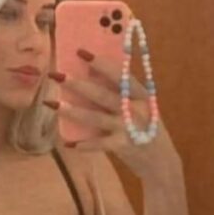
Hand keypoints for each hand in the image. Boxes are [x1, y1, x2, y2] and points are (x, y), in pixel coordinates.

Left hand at [44, 53, 176, 179]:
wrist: (162, 162)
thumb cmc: (147, 129)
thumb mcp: (142, 107)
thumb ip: (123, 94)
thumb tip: (92, 76)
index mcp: (141, 94)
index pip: (120, 74)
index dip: (101, 63)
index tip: (81, 52)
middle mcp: (135, 109)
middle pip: (102, 94)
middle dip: (78, 84)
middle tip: (57, 75)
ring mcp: (128, 128)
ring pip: (95, 117)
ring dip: (72, 111)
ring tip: (51, 103)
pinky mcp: (122, 146)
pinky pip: (98, 144)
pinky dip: (84, 145)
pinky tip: (68, 143)